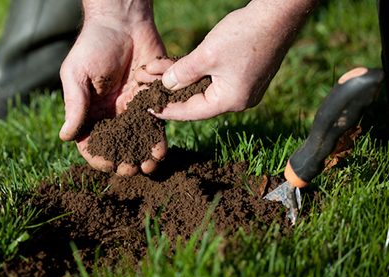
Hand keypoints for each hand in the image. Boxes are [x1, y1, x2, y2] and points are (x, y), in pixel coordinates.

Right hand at [59, 3, 166, 175]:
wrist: (123, 21)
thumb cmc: (93, 45)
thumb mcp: (77, 74)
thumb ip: (74, 105)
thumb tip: (65, 137)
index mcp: (89, 111)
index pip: (91, 142)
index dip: (98, 156)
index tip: (108, 164)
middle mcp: (110, 113)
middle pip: (117, 146)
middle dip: (124, 161)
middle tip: (132, 170)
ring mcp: (132, 107)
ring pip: (138, 139)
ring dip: (143, 155)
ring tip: (150, 165)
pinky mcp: (151, 98)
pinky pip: (156, 122)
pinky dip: (158, 137)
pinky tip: (161, 148)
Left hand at [135, 0, 317, 120]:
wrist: (277, 15)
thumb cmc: (244, 34)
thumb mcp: (206, 55)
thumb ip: (183, 73)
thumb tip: (166, 85)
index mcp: (231, 101)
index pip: (192, 112)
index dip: (168, 109)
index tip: (148, 108)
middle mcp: (239, 99)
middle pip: (198, 101)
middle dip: (172, 92)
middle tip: (149, 91)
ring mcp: (244, 87)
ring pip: (205, 88)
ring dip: (183, 80)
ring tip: (159, 75)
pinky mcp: (245, 74)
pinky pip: (215, 78)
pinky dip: (197, 73)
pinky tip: (180, 67)